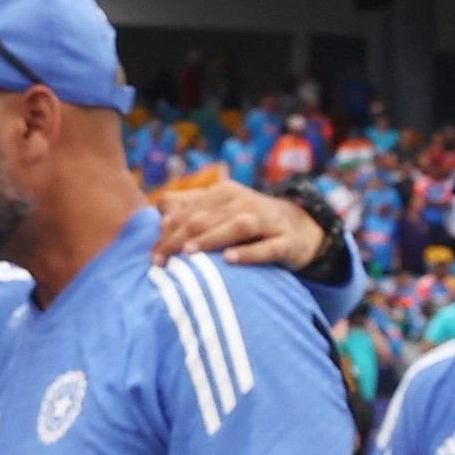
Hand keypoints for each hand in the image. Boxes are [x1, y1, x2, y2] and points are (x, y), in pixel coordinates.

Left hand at [149, 179, 327, 270]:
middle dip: (179, 239)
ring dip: (211, 238)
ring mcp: (268, 220)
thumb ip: (190, 207)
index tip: (153, 255)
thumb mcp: (221, 210)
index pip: (188, 210)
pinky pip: (268, 247)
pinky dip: (250, 253)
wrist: (301, 227)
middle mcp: (245, 202)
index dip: (167, 232)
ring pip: (237, 227)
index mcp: (225, 193)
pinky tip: (231, 259)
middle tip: (161, 261)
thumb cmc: (249, 222)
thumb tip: (161, 213)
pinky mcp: (287, 241)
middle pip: (206, 218)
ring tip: (190, 252)